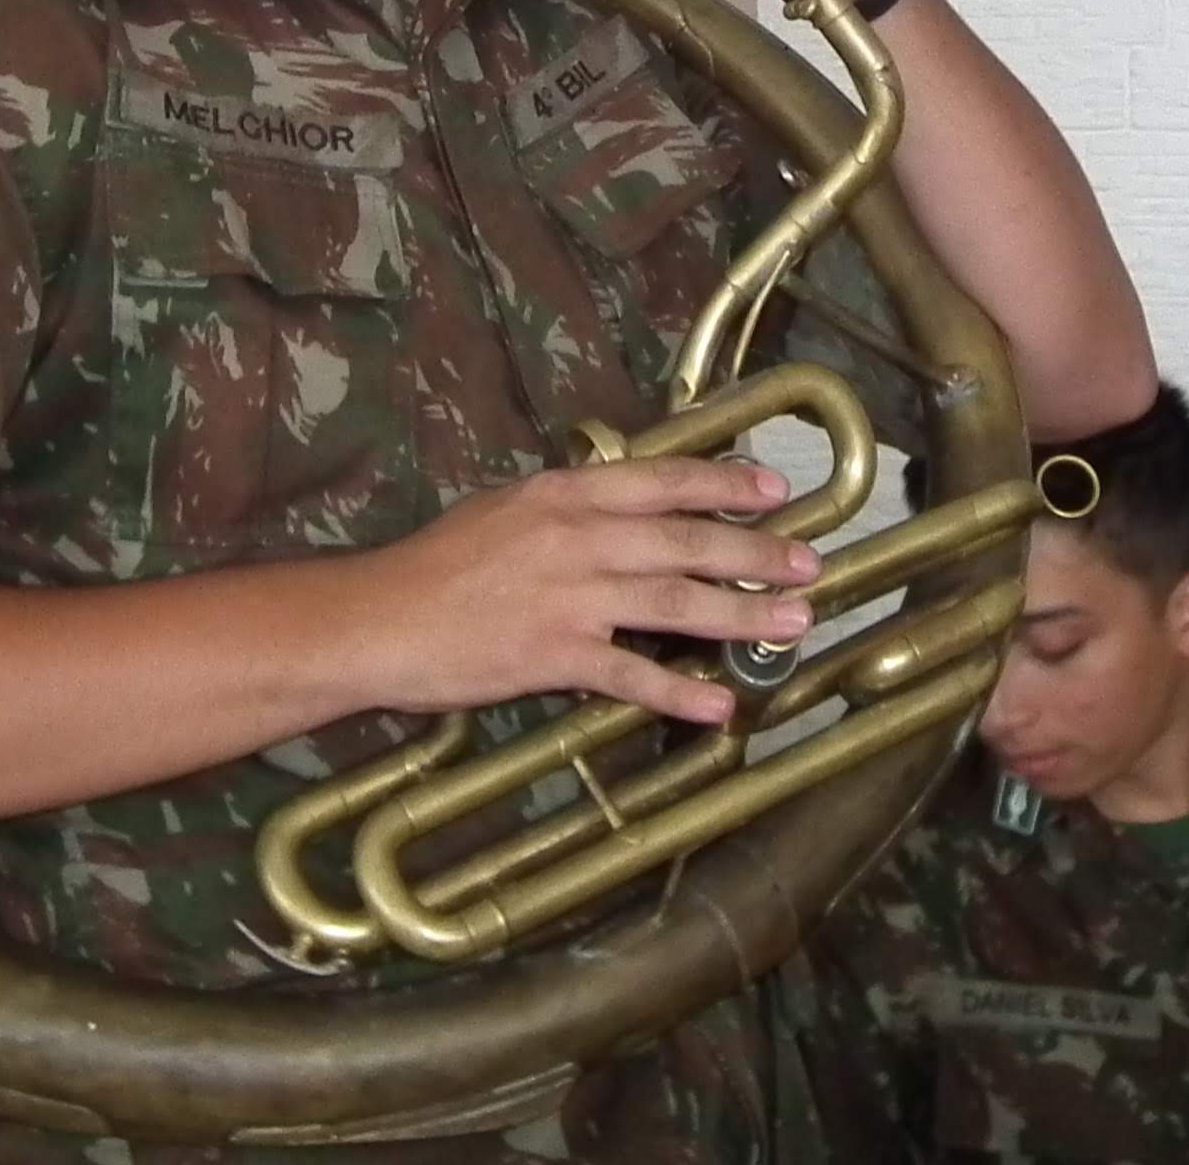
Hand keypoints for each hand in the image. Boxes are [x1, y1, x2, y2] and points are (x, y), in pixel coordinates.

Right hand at [345, 453, 822, 727]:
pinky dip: (680, 694)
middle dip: (757, 553)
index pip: (663, 481)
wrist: (378, 618)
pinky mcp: (553, 656)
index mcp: (566, 494)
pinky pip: (631, 676)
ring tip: (793, 623)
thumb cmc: (437, 564)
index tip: (777, 489)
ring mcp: (569, 597)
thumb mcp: (506, 509)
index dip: (726, 484)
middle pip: (686, 541)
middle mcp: (577, 537)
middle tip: (811, 564)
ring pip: (675, 603)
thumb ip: (569, 507)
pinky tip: (720, 708)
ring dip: (742, 614)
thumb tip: (623, 507)